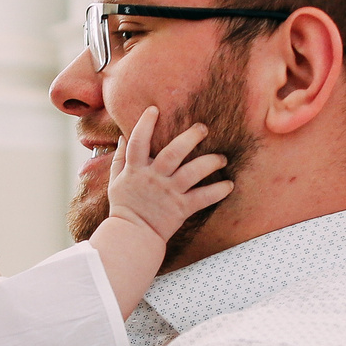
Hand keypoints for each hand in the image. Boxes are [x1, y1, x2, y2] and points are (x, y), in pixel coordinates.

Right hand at [107, 106, 230, 240]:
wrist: (132, 236)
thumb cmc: (125, 206)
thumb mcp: (116, 180)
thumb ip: (120, 158)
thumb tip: (123, 135)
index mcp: (136, 169)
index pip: (138, 142)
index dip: (145, 124)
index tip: (154, 110)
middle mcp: (154, 178)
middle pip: (172, 153)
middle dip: (189, 138)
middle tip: (203, 128)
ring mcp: (169, 193)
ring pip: (192, 173)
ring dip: (209, 162)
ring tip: (222, 158)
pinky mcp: (181, 208)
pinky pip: (202, 198)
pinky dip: (217, 191)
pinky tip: (229, 185)